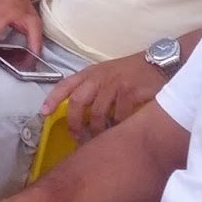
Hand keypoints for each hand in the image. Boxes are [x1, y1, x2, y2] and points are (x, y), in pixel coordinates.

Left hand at [40, 53, 166, 141]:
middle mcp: (98, 77)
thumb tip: (77, 113)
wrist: (158, 63)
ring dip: (96, 129)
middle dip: (73, 122)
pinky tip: (119, 130)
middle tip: (76, 137)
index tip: (43, 113)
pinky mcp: (129, 91)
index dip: (52, 99)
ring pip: (96, 113)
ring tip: (98, 138)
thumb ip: (91, 88)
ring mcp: (114, 84)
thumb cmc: (130, 72)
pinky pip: (118, 115)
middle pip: (76, 101)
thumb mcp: (106, 74)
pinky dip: (117, 126)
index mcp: (90, 73)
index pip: (65, 85)